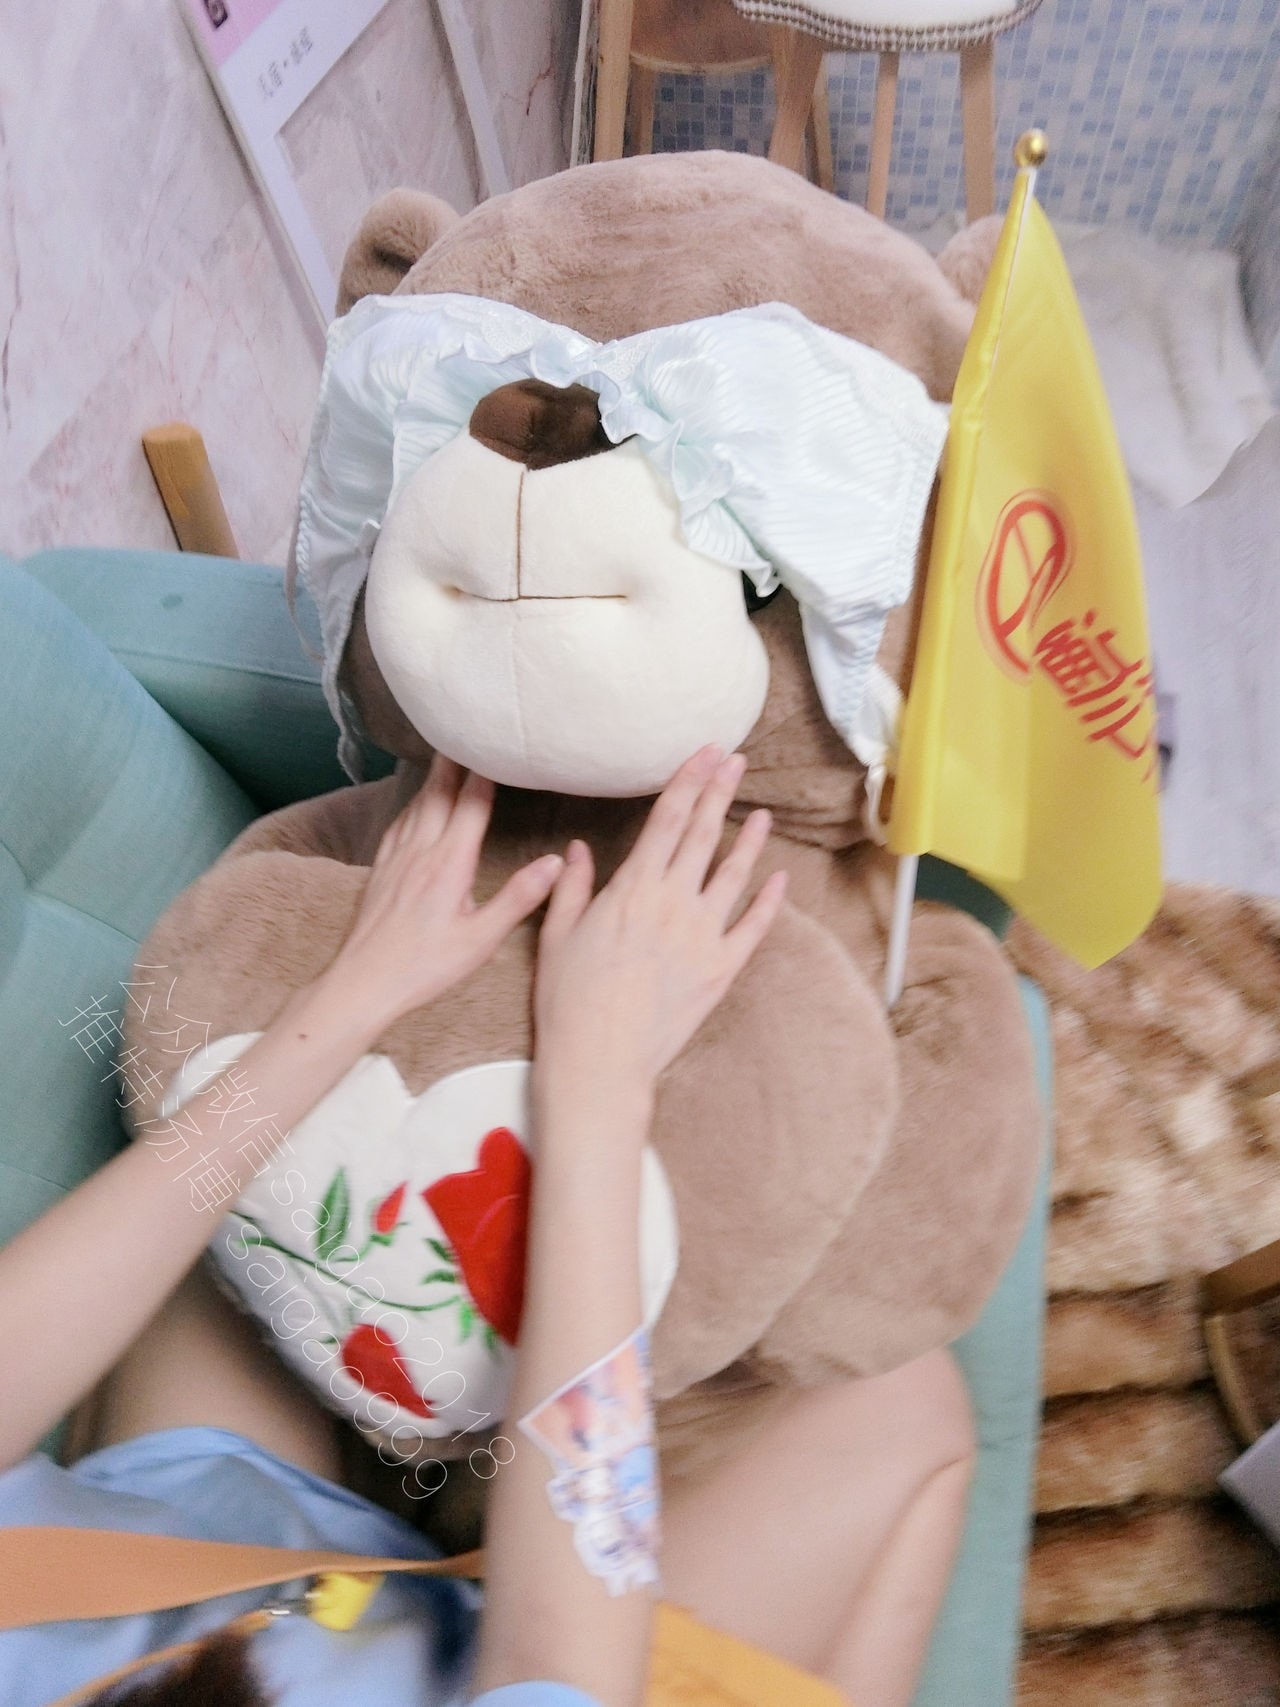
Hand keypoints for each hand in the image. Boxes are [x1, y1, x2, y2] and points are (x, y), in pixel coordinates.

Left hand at [329, 755, 562, 1028]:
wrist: (364, 983)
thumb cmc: (425, 966)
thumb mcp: (481, 940)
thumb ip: (519, 897)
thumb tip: (554, 863)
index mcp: (449, 864)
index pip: (471, 805)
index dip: (484, 773)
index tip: (495, 746)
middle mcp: (420, 851)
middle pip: (439, 792)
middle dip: (454, 762)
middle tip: (464, 732)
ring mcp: (396, 859)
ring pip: (417, 804)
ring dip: (433, 778)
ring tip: (445, 758)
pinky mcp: (379, 871)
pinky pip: (398, 824)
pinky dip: (412, 804)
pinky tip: (415, 805)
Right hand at [533, 745, 786, 1100]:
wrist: (600, 1059)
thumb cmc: (569, 1000)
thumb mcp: (558, 935)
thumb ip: (573, 887)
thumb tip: (578, 849)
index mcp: (633, 888)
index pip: (667, 819)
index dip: (688, 780)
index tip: (706, 753)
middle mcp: (674, 902)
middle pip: (703, 834)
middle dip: (721, 792)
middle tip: (736, 761)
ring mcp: (703, 935)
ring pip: (734, 875)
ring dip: (749, 841)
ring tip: (761, 814)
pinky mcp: (721, 969)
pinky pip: (753, 927)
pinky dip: (769, 901)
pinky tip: (779, 879)